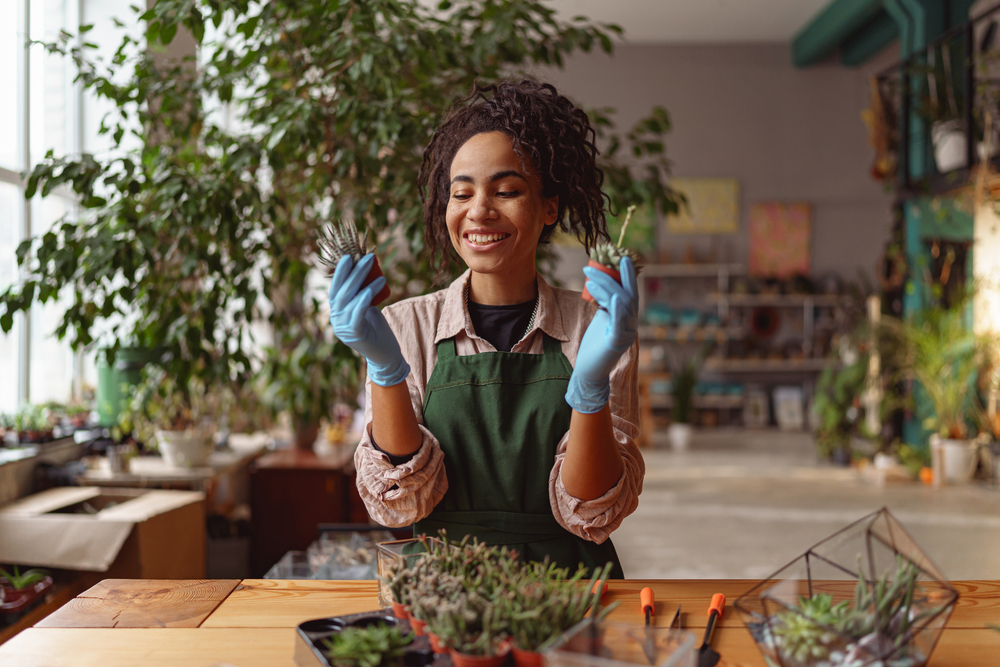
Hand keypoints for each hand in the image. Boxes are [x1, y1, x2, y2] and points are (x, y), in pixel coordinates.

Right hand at [328, 254, 408, 386]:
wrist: (385, 355)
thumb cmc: (377, 329)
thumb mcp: (367, 307)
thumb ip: (362, 293)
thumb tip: (366, 269)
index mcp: (336, 313)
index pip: (334, 289)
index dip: (340, 273)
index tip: (349, 257)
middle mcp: (336, 320)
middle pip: (342, 292)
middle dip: (354, 272)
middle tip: (367, 258)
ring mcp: (343, 328)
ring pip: (349, 300)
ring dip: (363, 282)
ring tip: (378, 272)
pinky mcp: (354, 335)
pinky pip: (357, 312)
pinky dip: (364, 298)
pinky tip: (374, 287)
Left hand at [566, 256, 637, 412]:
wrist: (590, 371)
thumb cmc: (595, 345)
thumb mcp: (602, 319)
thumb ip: (606, 304)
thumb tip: (601, 284)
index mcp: (627, 318)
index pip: (630, 292)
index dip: (628, 275)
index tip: (623, 257)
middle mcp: (630, 324)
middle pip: (625, 295)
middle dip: (609, 279)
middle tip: (589, 268)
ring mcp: (625, 334)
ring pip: (622, 305)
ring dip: (606, 289)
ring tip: (589, 280)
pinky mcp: (616, 343)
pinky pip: (619, 323)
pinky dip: (617, 309)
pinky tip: (613, 298)